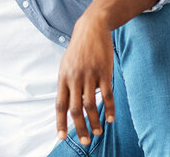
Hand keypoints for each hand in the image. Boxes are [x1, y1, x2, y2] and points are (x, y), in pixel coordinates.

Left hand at [55, 13, 114, 144]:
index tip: (62, 136)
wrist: (91, 28)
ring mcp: (90, 75)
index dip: (61, 122)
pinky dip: (109, 108)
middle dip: (79, 127)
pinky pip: (107, 94)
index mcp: (63, 77)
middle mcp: (74, 78)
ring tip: (98, 132)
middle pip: (74, 108)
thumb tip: (69, 105)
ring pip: (90, 104)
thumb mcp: (67, 65)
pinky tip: (111, 119)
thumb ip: (67, 84)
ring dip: (94, 121)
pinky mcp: (104, 72)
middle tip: (85, 140)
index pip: (59, 104)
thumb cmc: (78, 49)